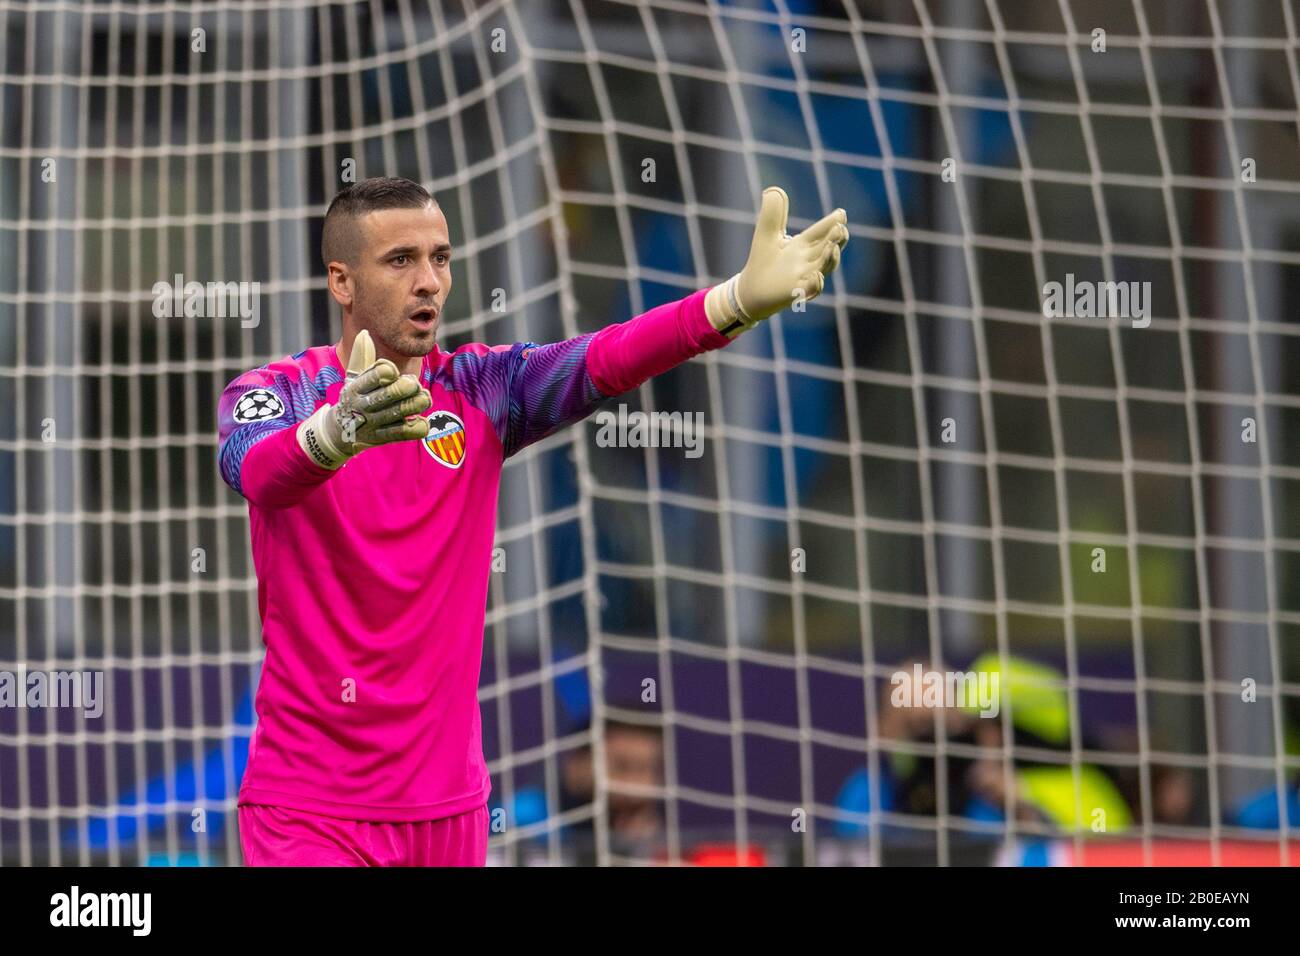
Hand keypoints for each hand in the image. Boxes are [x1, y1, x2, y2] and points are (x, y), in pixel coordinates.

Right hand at [296, 329, 432, 468]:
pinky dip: (417, 427)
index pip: (372, 376)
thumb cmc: (355, 397)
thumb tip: (364, 333)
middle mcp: (363, 405)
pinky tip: (422, 420)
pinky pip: (404, 433)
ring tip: (424, 397)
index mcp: (356, 387)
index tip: (392, 370)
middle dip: (405, 387)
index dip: (385, 371)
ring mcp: (373, 423)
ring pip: (398, 413)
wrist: (339, 432)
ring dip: (416, 403)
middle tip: (414, 383)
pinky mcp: (383, 437)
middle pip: (387, 395)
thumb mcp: (353, 376)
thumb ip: (362, 355)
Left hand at [705, 186, 849, 336]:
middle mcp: (808, 261)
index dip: (832, 223)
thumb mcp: (766, 233)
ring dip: (830, 258)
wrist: (748, 290)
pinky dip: (817, 284)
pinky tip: (817, 275)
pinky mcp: (795, 293)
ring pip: (824, 268)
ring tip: (833, 246)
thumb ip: (773, 213)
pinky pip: (811, 290)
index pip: (821, 232)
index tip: (841, 213)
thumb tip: (773, 190)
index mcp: (803, 245)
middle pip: (828, 249)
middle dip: (836, 239)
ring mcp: (804, 278)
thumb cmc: (761, 261)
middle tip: (840, 228)